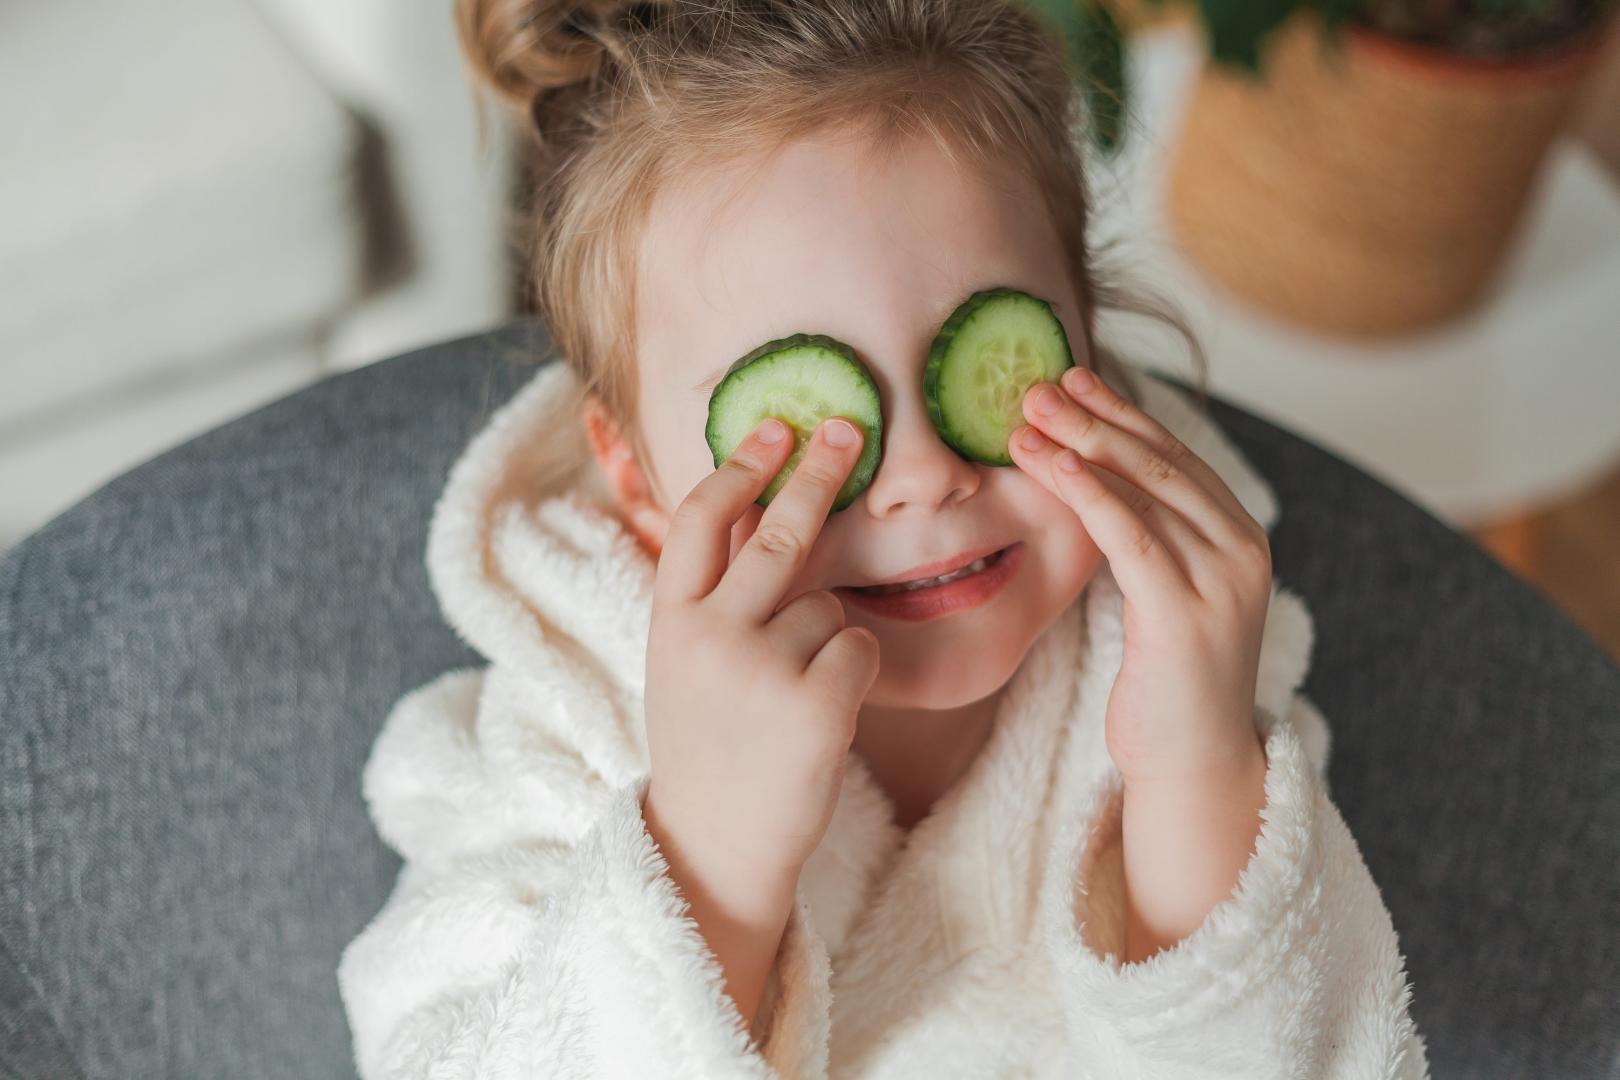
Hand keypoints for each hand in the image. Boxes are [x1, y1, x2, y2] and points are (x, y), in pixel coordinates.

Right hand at [644, 415, 881, 881]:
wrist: (712, 845)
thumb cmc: (707, 744)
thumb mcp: (683, 662)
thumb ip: (709, 594)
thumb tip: (753, 507)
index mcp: (671, 620)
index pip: (703, 520)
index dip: (741, 468)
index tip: (773, 428)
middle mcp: (710, 635)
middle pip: (779, 533)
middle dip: (815, 472)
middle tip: (847, 425)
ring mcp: (762, 667)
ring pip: (829, 605)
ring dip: (826, 638)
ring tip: (789, 697)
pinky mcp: (815, 703)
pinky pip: (859, 646)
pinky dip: (853, 672)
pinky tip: (821, 715)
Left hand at [1008, 366, 1272, 783]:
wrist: (1195, 763)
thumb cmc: (1167, 681)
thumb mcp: (1161, 595)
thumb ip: (1147, 538)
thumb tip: (1094, 480)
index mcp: (1238, 536)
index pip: (1173, 456)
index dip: (1121, 413)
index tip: (1073, 378)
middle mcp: (1241, 548)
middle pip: (1158, 462)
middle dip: (1094, 417)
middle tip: (1037, 383)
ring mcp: (1221, 580)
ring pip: (1143, 491)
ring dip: (1080, 446)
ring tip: (1027, 416)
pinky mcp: (1187, 614)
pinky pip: (1133, 538)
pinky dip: (1093, 496)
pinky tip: (1058, 467)